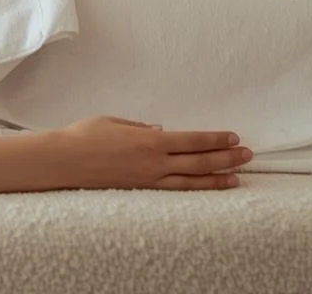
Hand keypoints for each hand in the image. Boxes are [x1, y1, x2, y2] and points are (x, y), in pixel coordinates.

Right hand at [56, 116, 251, 190]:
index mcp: (149, 139)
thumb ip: (140, 126)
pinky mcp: (143, 190)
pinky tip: (208, 187)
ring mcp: (150, 179)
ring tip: (238, 176)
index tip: (231, 137)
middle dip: (225, 157)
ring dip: (218, 177)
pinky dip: (196, 188)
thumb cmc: (84, 135)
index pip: (191, 140)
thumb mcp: (113, 121)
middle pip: (198, 161)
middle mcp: (155, 162)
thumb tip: (162, 131)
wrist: (65, 160)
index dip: (214, 139)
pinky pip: (177, 191)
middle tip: (246, 154)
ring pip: (193, 180)